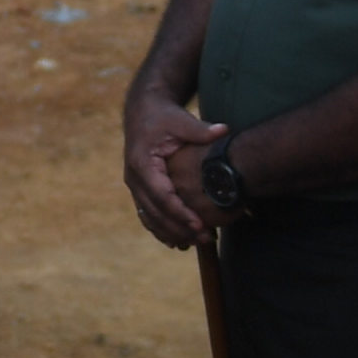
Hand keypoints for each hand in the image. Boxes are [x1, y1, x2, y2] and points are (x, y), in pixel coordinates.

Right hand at [122, 83, 224, 249]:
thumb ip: (200, 129)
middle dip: (179, 229)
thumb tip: (223, 131)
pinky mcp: (138, 189)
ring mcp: (134, 186)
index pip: (162, 195)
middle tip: (205, 239)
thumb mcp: (180, 120)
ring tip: (195, 245)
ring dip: (171, 234)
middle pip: (155, 212)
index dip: (180, 213)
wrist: (143, 112)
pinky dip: (161, 230)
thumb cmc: (163, 117)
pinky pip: (147, 215)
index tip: (200, 225)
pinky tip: (178, 242)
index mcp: (142, 163)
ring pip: (149, 218)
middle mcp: (134, 178)